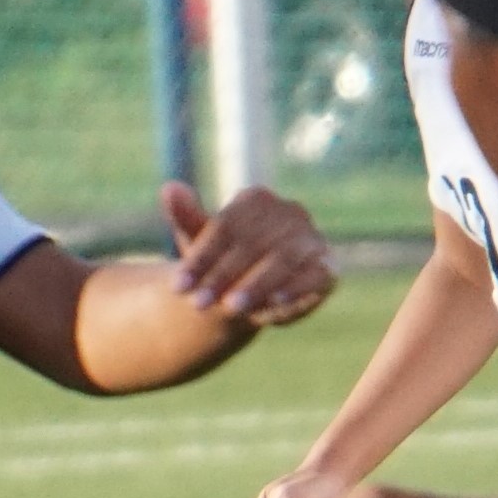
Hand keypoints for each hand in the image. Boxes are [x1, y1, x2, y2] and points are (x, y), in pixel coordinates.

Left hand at [163, 181, 335, 327]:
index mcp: (256, 200)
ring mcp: (311, 238)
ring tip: (230, 309)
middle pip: (252, 243)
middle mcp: (289, 212)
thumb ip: (187, 217)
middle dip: (223, 276)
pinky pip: (314, 277)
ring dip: (256, 285)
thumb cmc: (224, 260)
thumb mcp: (200, 241)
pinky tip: (274, 305)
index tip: (178, 286)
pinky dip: (295, 290)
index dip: (201, 258)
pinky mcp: (328, 267)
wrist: (255, 286)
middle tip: (197, 304)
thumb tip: (169, 189)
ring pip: (282, 259)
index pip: (225, 227)